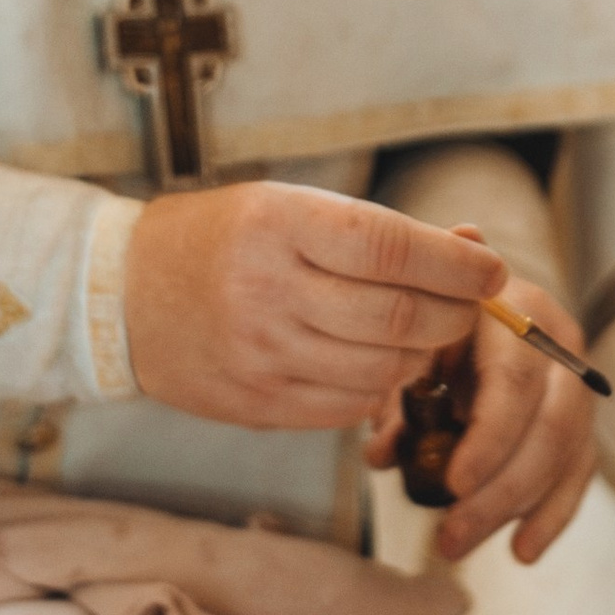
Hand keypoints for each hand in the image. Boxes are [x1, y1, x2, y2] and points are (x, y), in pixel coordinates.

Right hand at [125, 186, 503, 431]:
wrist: (124, 295)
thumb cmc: (223, 239)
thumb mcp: (291, 208)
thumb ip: (379, 231)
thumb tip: (471, 247)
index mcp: (279, 225)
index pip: (392, 249)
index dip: (456, 265)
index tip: (489, 270)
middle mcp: (269, 291)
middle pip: (399, 317)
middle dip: (454, 314)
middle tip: (468, 304)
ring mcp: (262, 354)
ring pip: (383, 370)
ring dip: (423, 356)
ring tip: (424, 333)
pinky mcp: (258, 403)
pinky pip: (349, 406)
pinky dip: (380, 388)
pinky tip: (376, 363)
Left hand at [365, 241, 597, 564]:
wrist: (468, 303)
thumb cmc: (434, 324)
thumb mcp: (410, 346)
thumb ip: (397, 399)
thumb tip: (382, 455)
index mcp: (514, 312)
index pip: (515, 383)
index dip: (490, 440)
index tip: (454, 486)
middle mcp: (558, 344)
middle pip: (552, 426)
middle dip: (502, 491)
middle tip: (452, 535)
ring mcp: (576, 382)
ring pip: (568, 454)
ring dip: (518, 510)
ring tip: (464, 544)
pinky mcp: (582, 418)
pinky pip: (579, 471)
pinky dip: (552, 515)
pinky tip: (523, 551)